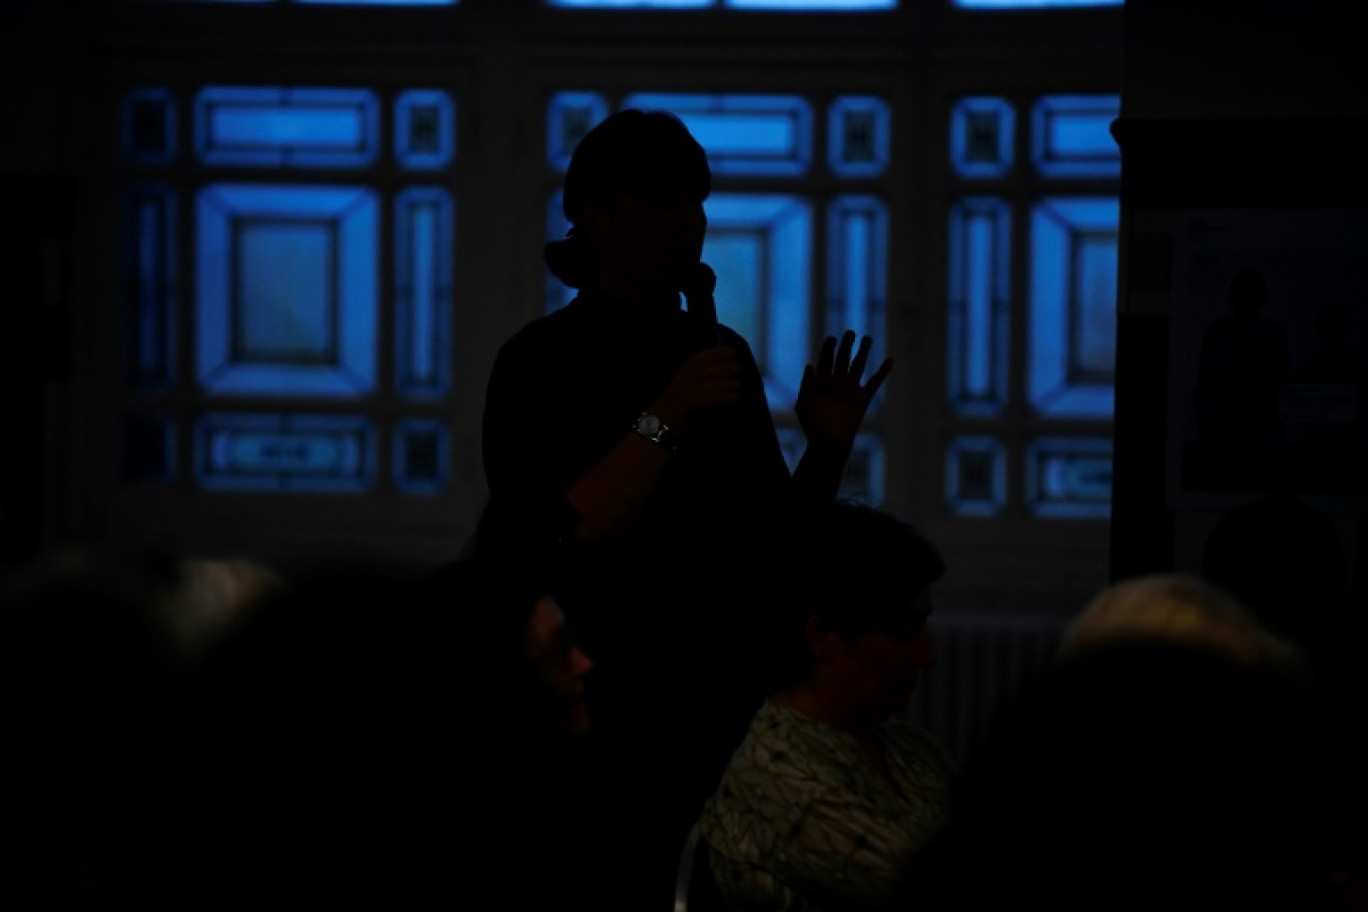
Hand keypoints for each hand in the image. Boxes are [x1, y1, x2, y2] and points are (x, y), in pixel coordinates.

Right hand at [652, 344, 741, 430]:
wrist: (670, 408)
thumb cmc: (681, 388)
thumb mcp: (690, 367)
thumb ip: (707, 361)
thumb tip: (731, 357)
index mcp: (699, 358)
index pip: (728, 351)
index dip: (732, 359)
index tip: (730, 366)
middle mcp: (704, 368)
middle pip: (734, 367)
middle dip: (734, 376)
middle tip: (730, 381)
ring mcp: (707, 382)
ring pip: (735, 383)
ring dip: (734, 389)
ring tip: (730, 393)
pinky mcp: (711, 397)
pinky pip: (733, 396)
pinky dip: (734, 399)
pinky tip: (731, 400)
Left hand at [795, 331, 892, 452]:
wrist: (828, 442)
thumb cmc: (812, 425)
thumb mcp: (804, 402)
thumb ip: (807, 384)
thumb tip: (810, 366)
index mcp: (822, 383)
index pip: (825, 360)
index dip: (828, 349)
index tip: (832, 338)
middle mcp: (837, 384)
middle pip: (842, 359)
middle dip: (846, 346)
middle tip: (850, 333)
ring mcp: (850, 390)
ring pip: (858, 367)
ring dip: (863, 353)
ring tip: (867, 338)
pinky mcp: (862, 399)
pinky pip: (874, 383)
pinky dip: (882, 372)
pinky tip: (889, 360)